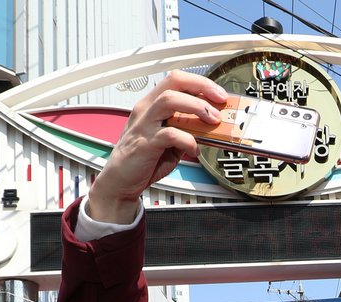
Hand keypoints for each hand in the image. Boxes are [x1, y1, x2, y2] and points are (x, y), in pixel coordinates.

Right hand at [87, 71, 226, 223]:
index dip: (200, 82)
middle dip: (202, 87)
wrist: (120, 181)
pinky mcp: (145, 143)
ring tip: (212, 120)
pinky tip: (194, 149)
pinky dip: (187, 140)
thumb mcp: (169, 140)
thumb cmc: (144, 160)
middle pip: (174, 82)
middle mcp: (146, 109)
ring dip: (196, 107)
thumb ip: (186, 130)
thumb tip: (212, 127)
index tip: (218, 94)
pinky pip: (170, 134)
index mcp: (152, 104)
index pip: (177, 80)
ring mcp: (144, 124)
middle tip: (220, 101)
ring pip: (170, 100)